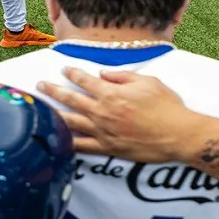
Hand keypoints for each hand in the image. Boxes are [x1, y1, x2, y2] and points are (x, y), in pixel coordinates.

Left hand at [37, 67, 198, 161]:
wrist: (178, 134)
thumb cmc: (166, 106)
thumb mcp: (147, 81)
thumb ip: (122, 77)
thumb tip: (104, 75)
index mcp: (111, 93)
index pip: (84, 80)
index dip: (72, 73)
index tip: (64, 69)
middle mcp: (102, 112)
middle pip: (71, 99)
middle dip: (53, 91)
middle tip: (40, 85)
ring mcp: (103, 132)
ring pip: (71, 122)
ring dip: (54, 114)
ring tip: (41, 111)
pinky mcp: (108, 148)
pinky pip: (83, 146)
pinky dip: (68, 143)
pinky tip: (57, 140)